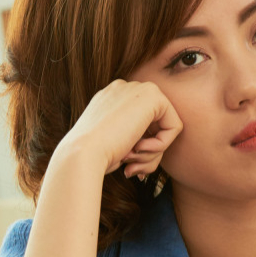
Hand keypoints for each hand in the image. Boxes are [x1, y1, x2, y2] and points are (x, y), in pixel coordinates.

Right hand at [52, 79, 182, 181]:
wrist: (82, 154)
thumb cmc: (92, 157)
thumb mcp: (113, 144)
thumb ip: (132, 139)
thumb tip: (150, 145)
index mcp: (111, 99)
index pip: (141, 126)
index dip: (139, 150)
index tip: (128, 166)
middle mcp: (124, 89)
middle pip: (155, 125)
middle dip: (149, 153)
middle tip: (133, 168)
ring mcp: (137, 88)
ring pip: (165, 127)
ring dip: (153, 152)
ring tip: (133, 161)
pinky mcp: (152, 95)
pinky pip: (174, 126)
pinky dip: (161, 146)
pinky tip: (139, 150)